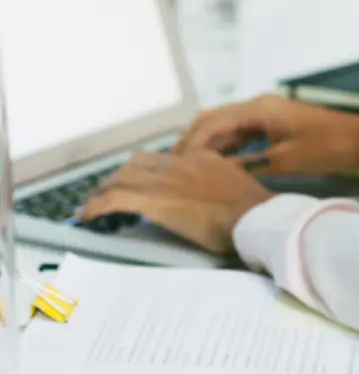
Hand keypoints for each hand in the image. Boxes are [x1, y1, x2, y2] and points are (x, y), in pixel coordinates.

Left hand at [79, 151, 272, 253]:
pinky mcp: (155, 201)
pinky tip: (88, 216)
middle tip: (109, 192)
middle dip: (119, 177)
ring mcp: (166, 181)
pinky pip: (115, 199)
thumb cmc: (251, 207)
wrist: (254, 216)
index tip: (139, 184)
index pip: (162, 159)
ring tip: (93, 205)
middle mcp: (179, 163)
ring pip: (121, 177)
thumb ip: (214, 183)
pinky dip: (97, 206)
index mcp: (200, 157)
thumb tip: (207, 196)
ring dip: (104, 190)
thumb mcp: (233, 184)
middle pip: (136, 163)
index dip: (145, 172)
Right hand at [173, 93, 358, 176]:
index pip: (211, 123)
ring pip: (225, 127)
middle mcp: (258, 106)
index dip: (190, 144)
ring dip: (207, 146)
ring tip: (187, 171)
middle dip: (191, 142)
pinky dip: (225, 148)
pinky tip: (215, 167)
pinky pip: (240, 134)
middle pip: (213, 120)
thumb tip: (214, 172)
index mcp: (258, 109)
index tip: (174, 167)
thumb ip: (248, 164)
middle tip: (173, 169)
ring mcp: (265, 114)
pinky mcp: (273, 125)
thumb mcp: (285, 161)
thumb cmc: (326, 147)